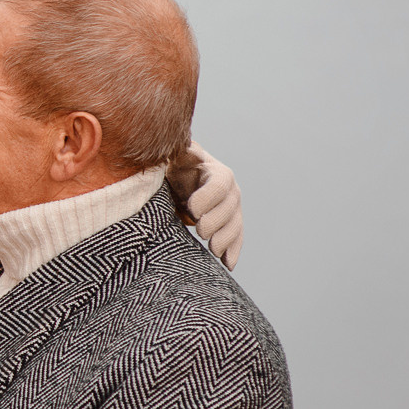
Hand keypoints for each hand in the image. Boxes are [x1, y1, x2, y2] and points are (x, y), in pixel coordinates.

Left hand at [168, 141, 242, 269]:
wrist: (176, 181)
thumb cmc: (173, 167)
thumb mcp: (174, 156)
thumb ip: (179, 150)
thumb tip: (183, 143)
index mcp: (216, 172)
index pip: (220, 185)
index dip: (209, 197)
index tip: (192, 208)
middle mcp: (229, 190)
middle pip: (230, 208)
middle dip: (216, 221)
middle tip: (200, 230)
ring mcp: (231, 209)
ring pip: (235, 226)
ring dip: (226, 239)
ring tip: (213, 250)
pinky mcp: (228, 225)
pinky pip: (235, 239)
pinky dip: (232, 252)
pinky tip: (228, 265)